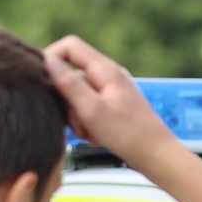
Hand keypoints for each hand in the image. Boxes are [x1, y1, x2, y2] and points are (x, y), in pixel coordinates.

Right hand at [41, 36, 177, 166]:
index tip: (43, 83)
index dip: (51, 58)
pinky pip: (89, 106)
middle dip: (66, 100)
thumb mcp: (92, 110)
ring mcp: (113, 89)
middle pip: (71, 74)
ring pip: (79, 94)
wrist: (157, 156)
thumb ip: (69, 84)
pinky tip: (96, 137)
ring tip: (89, 134)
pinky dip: (87, 121)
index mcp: (106, 70)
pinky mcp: (114, 104)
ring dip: (77, 116)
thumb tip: (48, 60)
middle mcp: (110, 75)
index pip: (70, 46)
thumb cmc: (128, 135)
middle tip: (77, 123)